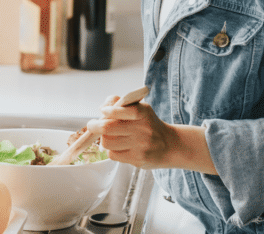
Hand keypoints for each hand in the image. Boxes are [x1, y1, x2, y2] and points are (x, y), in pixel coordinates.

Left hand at [86, 95, 217, 174]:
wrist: (170, 146)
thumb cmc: (150, 125)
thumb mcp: (141, 109)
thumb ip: (121, 104)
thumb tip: (102, 108)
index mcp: (144, 112)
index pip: (124, 109)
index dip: (110, 110)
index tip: (103, 111)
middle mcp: (143, 129)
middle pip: (108, 127)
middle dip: (95, 126)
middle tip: (93, 125)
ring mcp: (141, 145)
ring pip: (107, 142)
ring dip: (104, 139)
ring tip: (109, 136)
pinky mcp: (137, 159)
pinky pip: (113, 154)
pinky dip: (111, 150)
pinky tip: (119, 147)